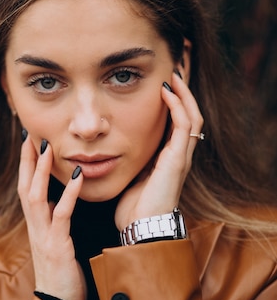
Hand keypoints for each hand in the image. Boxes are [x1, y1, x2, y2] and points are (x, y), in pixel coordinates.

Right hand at [18, 135, 85, 299]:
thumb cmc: (62, 278)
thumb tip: (56, 205)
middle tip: (31, 135)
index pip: (28, 189)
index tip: (30, 142)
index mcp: (36, 227)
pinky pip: (61, 215)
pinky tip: (77, 176)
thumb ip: (55, 224)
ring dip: (40, 171)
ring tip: (46, 147)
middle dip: (27, 161)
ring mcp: (44, 237)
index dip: (27, 166)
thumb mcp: (56, 246)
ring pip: (36, 197)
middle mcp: (35, 228)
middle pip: (25, 187)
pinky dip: (69, 194)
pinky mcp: (57, 247)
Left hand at [115, 71, 203, 230]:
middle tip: (174, 70)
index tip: (162, 83)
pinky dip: (177, 105)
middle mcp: (179, 155)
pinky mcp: (177, 159)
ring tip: (174, 73)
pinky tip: (167, 91)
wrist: (141, 228)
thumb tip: (107, 150)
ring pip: (191, 116)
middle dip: (183, 92)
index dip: (174, 103)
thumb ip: (128, 162)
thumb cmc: (134, 208)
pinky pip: (183, 125)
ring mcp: (181, 157)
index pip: (177, 123)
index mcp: (167, 159)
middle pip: (190, 115)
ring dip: (183, 93)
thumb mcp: (130, 178)